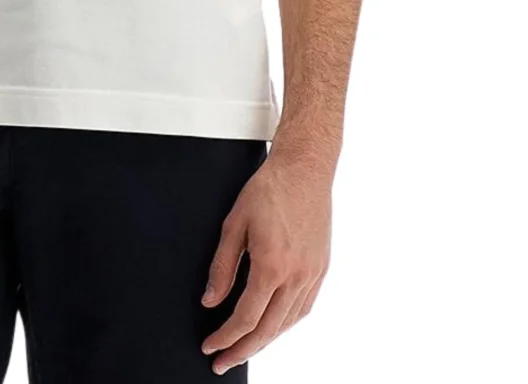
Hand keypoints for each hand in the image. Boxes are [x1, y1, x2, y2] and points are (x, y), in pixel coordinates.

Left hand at [199, 148, 331, 373]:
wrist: (304, 169)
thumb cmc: (268, 190)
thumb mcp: (234, 224)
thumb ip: (222, 267)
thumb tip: (210, 300)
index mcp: (271, 265)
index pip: (245, 317)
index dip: (225, 338)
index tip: (210, 347)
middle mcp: (296, 276)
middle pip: (268, 330)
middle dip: (242, 350)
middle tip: (222, 362)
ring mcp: (313, 275)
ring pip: (288, 323)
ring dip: (264, 341)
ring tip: (244, 348)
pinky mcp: (321, 269)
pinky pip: (303, 309)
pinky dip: (285, 324)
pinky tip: (273, 326)